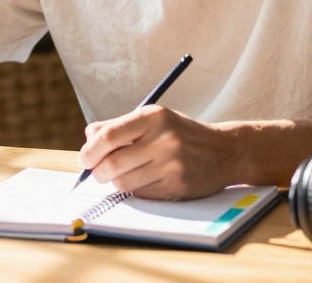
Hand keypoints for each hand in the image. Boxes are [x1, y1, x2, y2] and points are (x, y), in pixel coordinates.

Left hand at [79, 105, 236, 199]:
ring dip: (116, 182)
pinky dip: (136, 190)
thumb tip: (88, 138)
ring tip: (123, 174)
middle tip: (97, 173)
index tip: (85, 159)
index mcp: (153, 117)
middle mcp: (164, 139)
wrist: (225, 151)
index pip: (108, 136)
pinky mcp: (177, 186)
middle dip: (98, 172)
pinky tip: (145, 180)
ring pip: (124, 183)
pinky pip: (141, 194)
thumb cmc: (180, 133)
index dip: (90, 151)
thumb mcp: (153, 119)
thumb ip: (118, 126)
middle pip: (112, 163)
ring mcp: (172, 165)